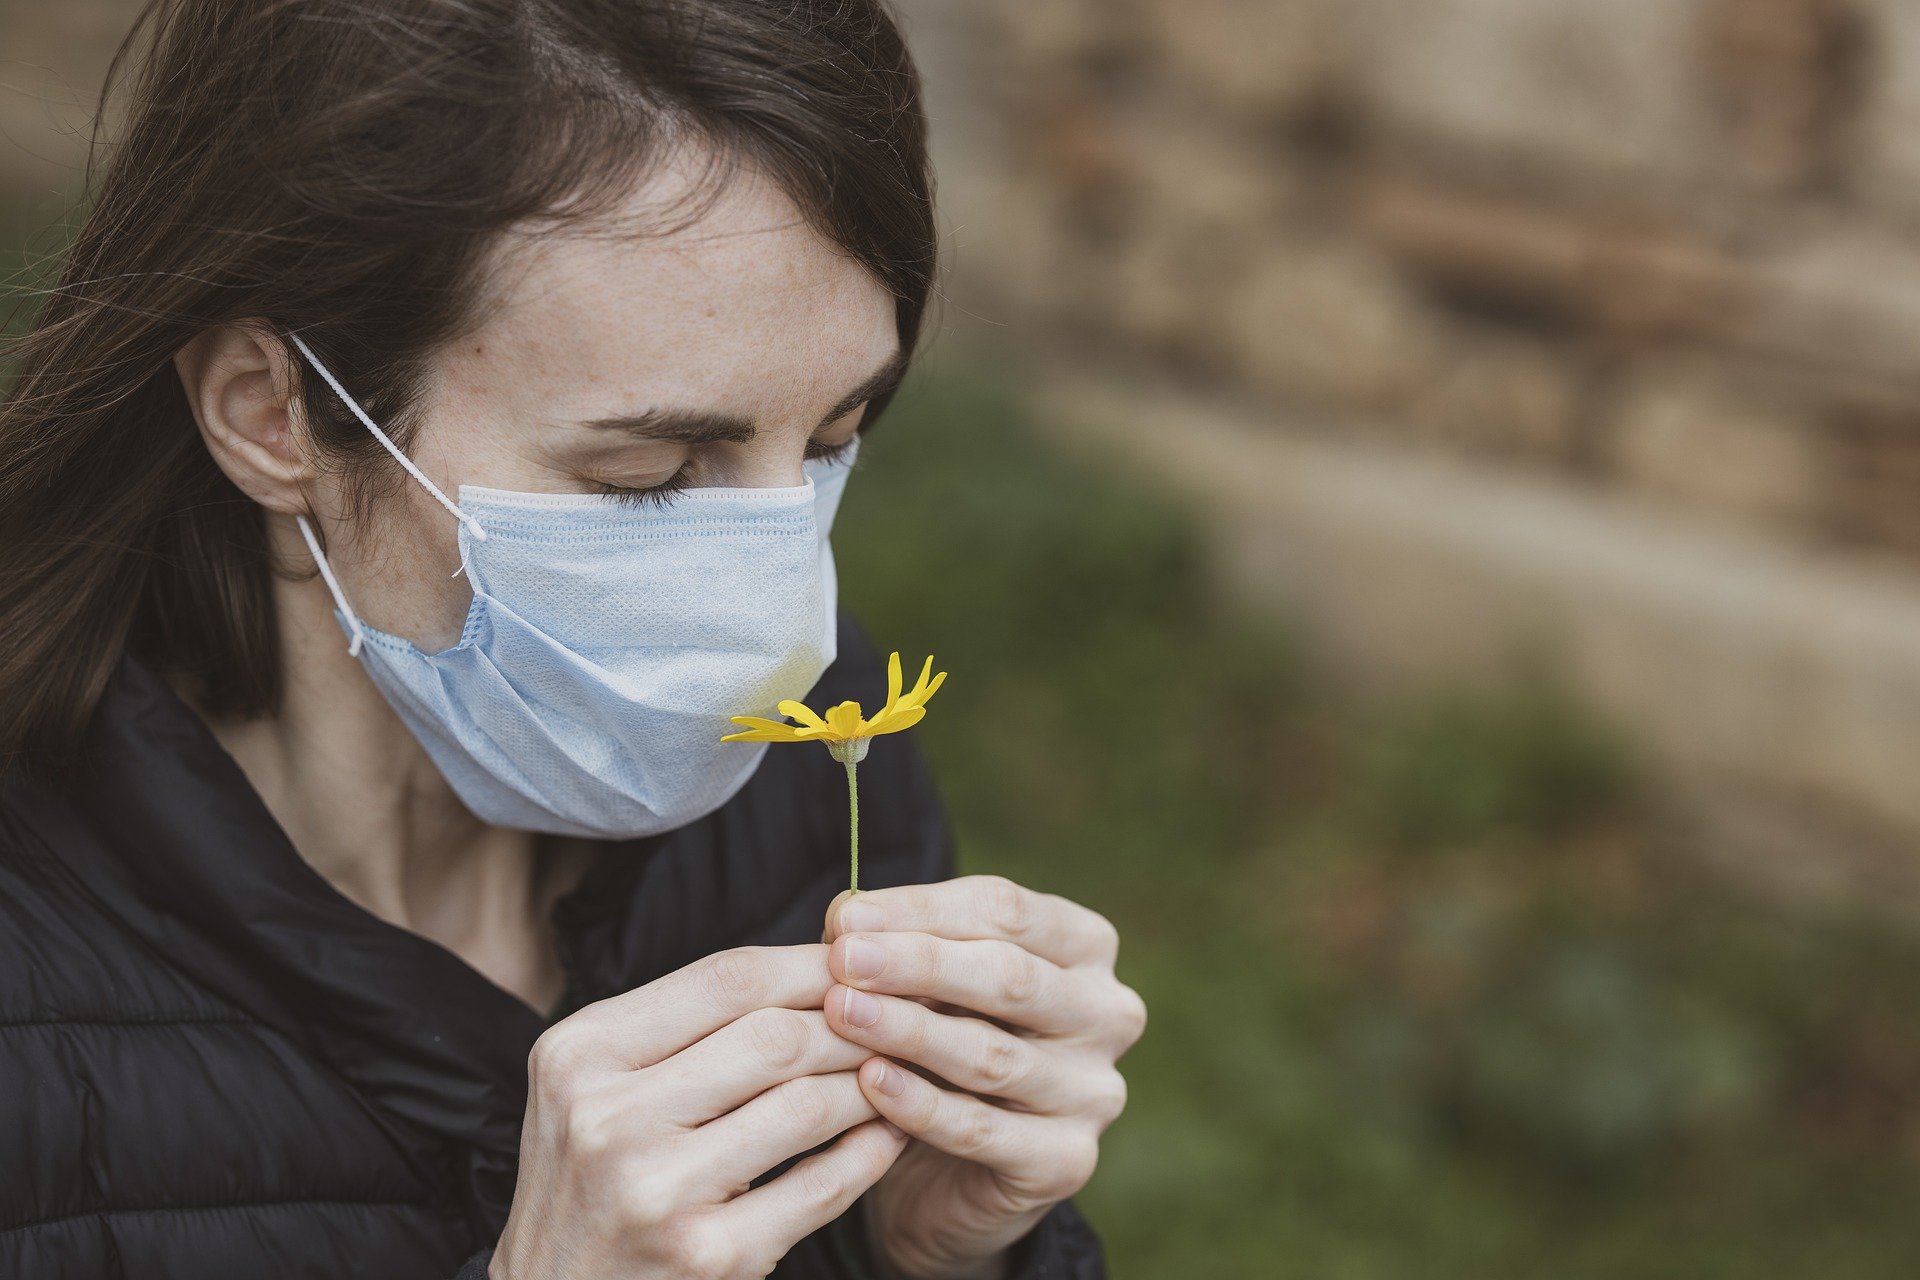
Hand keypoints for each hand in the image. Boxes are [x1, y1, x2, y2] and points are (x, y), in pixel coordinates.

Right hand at [491, 943, 908, 1278]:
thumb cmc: (590, 1180)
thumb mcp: (597, 1084)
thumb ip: (684, 1026)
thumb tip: (819, 966)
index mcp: (581, 1053)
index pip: (728, 977)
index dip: (812, 964)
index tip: (863, 965)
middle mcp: (608, 1117)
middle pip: (775, 1037)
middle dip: (855, 1023)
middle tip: (902, 1019)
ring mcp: (657, 1190)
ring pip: (807, 1105)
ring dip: (872, 1084)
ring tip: (902, 1072)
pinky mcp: (705, 1256)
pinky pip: (820, 1187)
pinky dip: (869, 1154)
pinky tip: (889, 1136)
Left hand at [819, 875, 1145, 1279]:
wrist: (949, 1175)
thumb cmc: (939, 1051)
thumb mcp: (927, 988)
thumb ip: (901, 948)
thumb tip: (847, 916)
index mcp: (1086, 948)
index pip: (1007, 911)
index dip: (922, 909)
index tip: (846, 918)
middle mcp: (1106, 1013)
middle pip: (1010, 976)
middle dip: (919, 964)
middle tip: (843, 959)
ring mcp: (1094, 1091)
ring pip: (993, 1053)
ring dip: (910, 1029)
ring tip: (842, 1012)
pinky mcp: (1067, 1160)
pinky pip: (983, 1129)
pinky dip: (921, 1104)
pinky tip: (871, 1082)